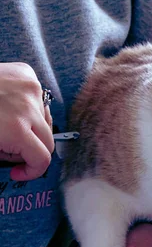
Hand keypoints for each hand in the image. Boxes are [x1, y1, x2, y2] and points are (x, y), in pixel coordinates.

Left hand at [0, 62, 53, 179]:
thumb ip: (8, 156)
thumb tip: (21, 160)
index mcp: (17, 129)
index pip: (43, 159)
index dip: (33, 171)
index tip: (18, 172)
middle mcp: (29, 108)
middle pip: (48, 141)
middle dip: (33, 151)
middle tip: (13, 150)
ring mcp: (30, 88)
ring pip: (45, 119)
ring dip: (33, 127)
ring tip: (11, 125)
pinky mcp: (27, 74)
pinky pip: (38, 98)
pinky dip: (29, 107)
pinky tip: (13, 107)